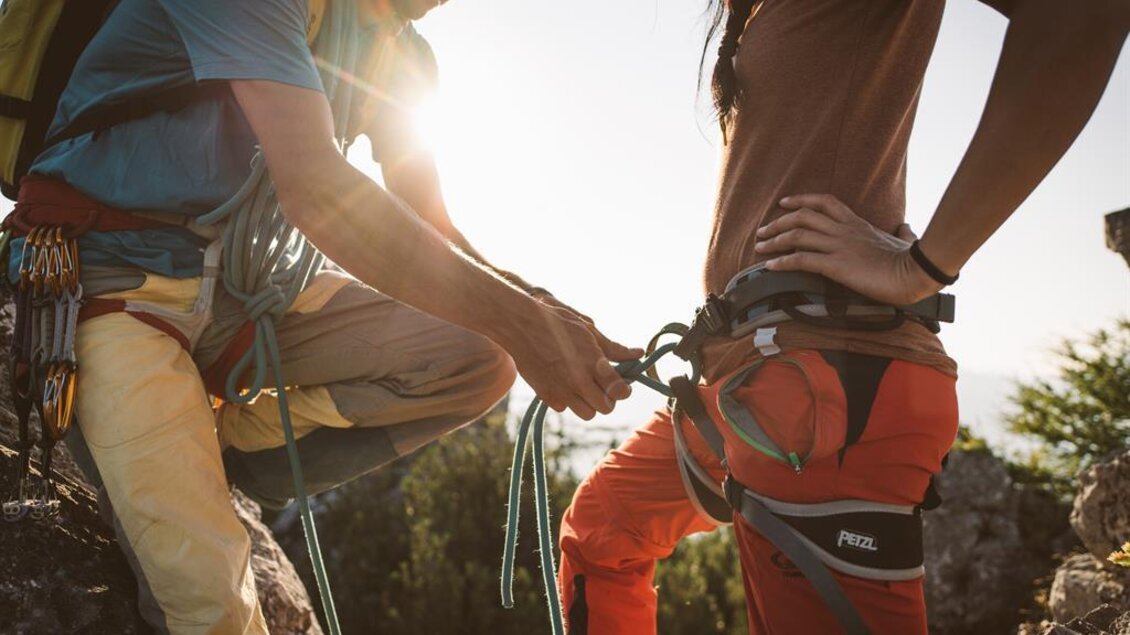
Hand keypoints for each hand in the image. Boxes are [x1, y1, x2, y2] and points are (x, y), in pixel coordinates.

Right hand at [505, 300, 642, 420]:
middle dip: (608, 398)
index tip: (621, 383)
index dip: (624, 389)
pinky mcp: (546, 396)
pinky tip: (564, 383)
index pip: (620, 391)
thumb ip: (614, 348)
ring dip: (590, 403)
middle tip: (602, 385)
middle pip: (606, 408)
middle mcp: (578, 381)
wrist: (520, 327)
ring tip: (584, 386)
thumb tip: (638, 354)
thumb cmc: (556, 324)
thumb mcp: (588, 331)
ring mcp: (561, 391)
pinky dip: (568, 400)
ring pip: (587, 414)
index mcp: (593, 363)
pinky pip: (565, 408)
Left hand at [754, 193, 942, 305]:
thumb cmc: (912, 261)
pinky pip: (802, 260)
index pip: (825, 202)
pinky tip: (770, 267)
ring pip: (797, 235)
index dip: (801, 200)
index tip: (784, 203)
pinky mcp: (836, 265)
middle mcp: (844, 230)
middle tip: (762, 231)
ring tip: (760, 248)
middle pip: (803, 216)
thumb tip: (907, 229)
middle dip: (778, 222)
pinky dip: (782, 262)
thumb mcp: (905, 241)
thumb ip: (903, 233)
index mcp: (857, 223)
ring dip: (774, 241)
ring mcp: (839, 246)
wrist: (915, 272)